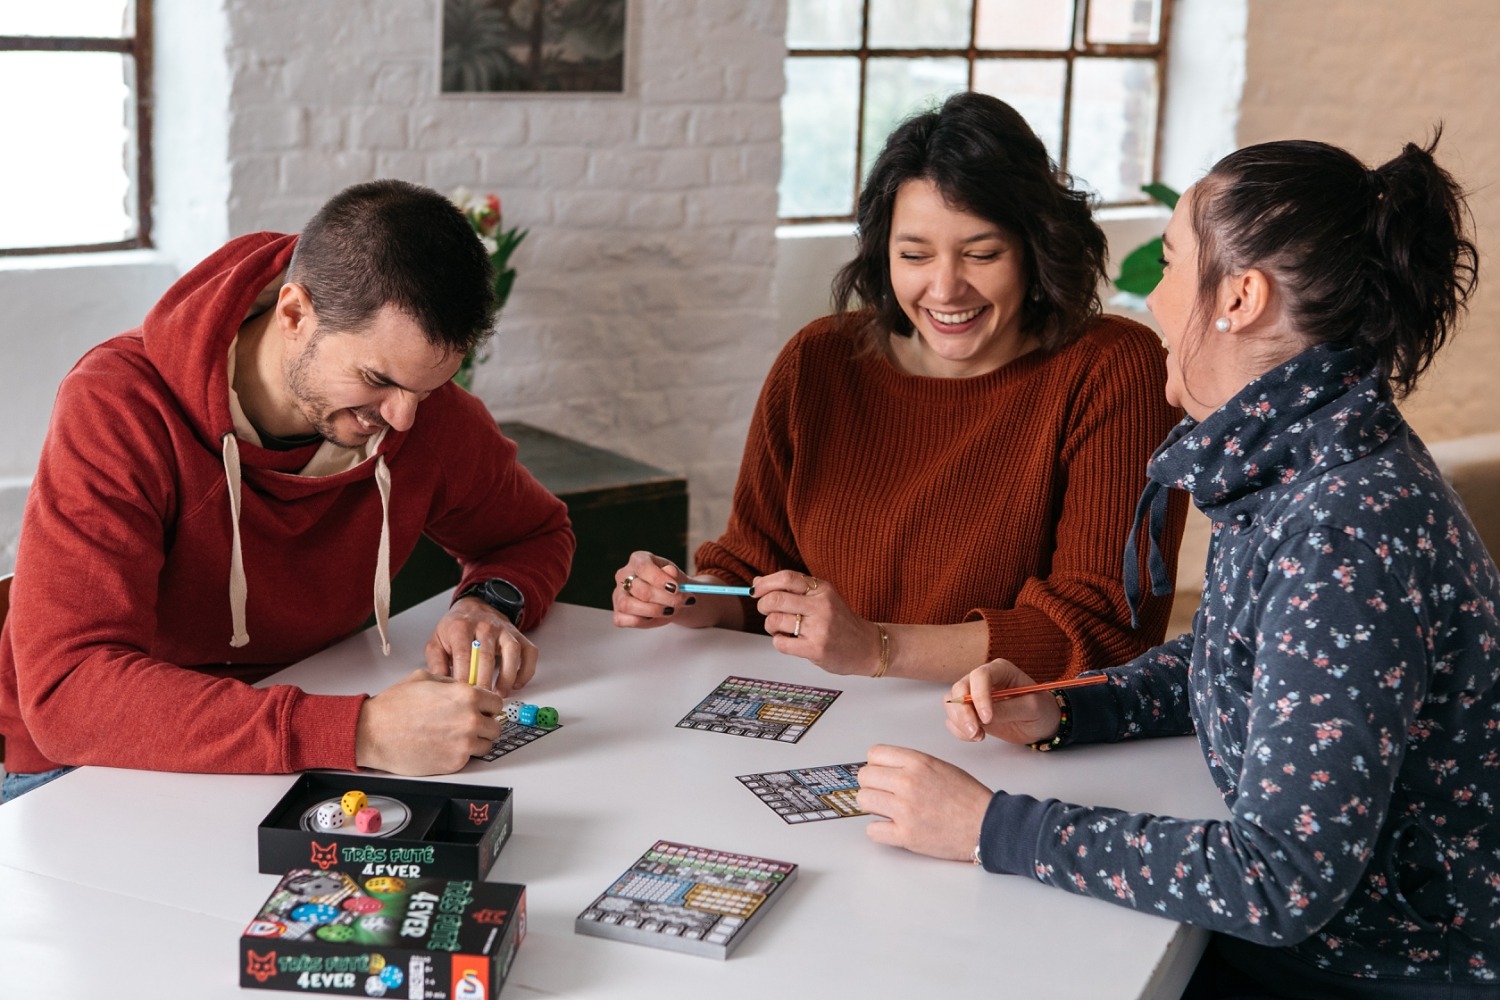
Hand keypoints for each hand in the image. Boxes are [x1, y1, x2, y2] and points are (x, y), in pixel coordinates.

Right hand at [355, 669, 504, 774]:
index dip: (487, 706)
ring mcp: (464, 743)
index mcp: (466, 696)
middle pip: (495, 726)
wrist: (373, 732)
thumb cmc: (393, 707)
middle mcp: (470, 719)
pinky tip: (444, 746)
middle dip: (484, 724)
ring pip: (487, 745)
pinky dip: (460, 755)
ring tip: (455, 737)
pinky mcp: (454, 763)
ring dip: (476, 741)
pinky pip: (470, 760)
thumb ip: (451, 683)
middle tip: (468, 725)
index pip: (497, 703)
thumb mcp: (425, 678)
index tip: (482, 710)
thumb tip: (463, 688)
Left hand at [426, 598, 535, 696]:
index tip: (463, 694)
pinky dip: (526, 670)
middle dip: (484, 681)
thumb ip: (436, 663)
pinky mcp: (518, 636)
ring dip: (507, 676)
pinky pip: (529, 653)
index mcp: (461, 628)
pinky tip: (517, 684)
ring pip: (512, 652)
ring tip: (500, 694)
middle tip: (480, 700)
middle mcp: (485, 627)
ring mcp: (504, 631)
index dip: (464, 677)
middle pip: (487, 656)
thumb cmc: (455, 628)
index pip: (464, 654)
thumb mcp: (436, 641)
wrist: (474, 607)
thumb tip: (442, 686)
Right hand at [611, 551, 686, 628]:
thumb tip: (671, 572)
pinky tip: (652, 618)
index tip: (676, 588)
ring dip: (653, 610)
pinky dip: (640, 621)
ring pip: (628, 605)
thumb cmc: (671, 584)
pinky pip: (622, 620)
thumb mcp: (676, 575)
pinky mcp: (618, 613)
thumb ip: (674, 573)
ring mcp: (618, 594)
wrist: (672, 600)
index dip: (659, 579)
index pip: (643, 567)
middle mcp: (623, 575)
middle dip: (665, 598)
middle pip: (640, 589)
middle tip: (682, 601)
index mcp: (638, 559)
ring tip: (669, 610)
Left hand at [753, 570, 878, 674]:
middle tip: (766, 611)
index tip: (756, 590)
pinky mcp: (816, 649)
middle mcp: (822, 606)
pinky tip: (790, 641)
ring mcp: (819, 628)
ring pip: (775, 621)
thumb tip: (757, 583)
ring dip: (770, 626)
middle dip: (763, 605)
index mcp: (822, 589)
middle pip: (776, 599)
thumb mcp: (822, 598)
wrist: (867, 647)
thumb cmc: (840, 623)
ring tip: (781, 629)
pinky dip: (778, 642)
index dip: (765, 583)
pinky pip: (780, 643)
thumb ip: (793, 590)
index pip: (786, 578)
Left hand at [856, 744, 992, 860]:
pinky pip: (872, 830)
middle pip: (864, 777)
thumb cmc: (968, 798)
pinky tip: (892, 827)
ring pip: (864, 800)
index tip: (882, 774)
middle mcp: (908, 782)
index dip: (876, 765)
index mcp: (917, 762)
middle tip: (884, 793)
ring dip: (874, 806)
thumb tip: (884, 769)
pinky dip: (880, 830)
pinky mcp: (906, 835)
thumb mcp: (939, 766)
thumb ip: (911, 764)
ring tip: (888, 810)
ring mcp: (905, 809)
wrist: (987, 825)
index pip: (874, 755)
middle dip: (872, 785)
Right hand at [944, 660, 1060, 745]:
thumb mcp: (1032, 708)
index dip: (980, 695)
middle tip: (975, 731)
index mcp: (1000, 670)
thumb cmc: (1041, 710)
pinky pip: (952, 718)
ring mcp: (973, 695)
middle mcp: (982, 679)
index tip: (987, 718)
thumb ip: (1008, 709)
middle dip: (963, 712)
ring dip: (960, 722)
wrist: (1040, 724)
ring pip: (951, 703)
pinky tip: (976, 736)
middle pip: (959, 688)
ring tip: (979, 736)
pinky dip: (959, 730)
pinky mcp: (969, 712)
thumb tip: (983, 716)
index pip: (981, 675)